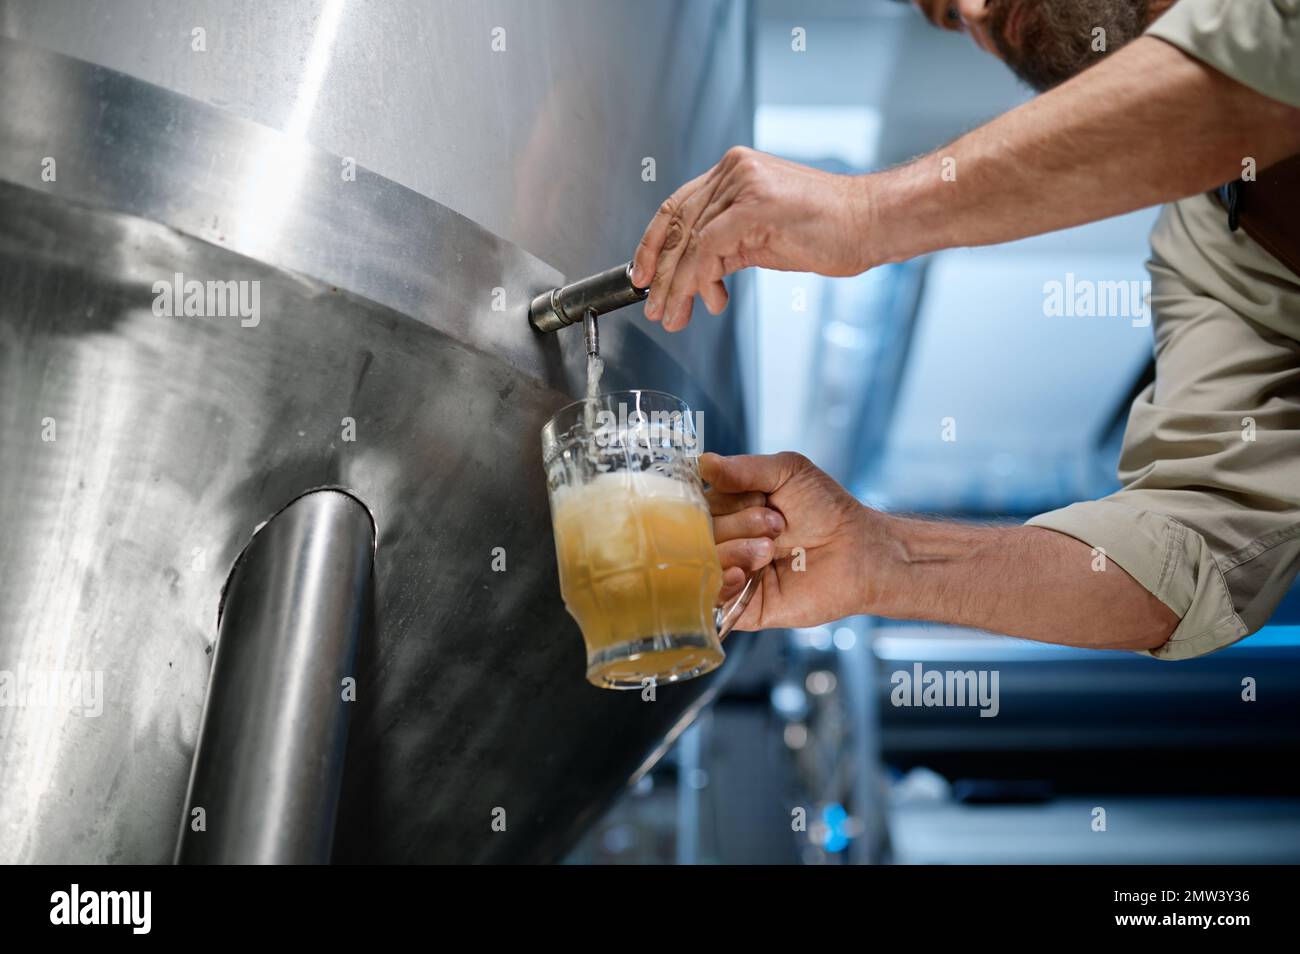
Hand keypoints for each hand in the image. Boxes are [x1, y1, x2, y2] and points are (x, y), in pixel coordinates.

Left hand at [631, 147, 873, 331]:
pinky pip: (708, 250)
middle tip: (654, 307)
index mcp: (734, 170)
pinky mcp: (753, 206)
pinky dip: (699, 281)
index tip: (642, 276)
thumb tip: (697, 276)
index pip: (678, 206)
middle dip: (660, 273)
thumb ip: (727, 247)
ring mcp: (743, 184)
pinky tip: (708, 302)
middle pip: (677, 224)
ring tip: (674, 315)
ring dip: (677, 286)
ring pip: (689, 241)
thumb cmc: (830, 230)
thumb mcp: (764, 239)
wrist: (872, 222)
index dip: (653, 244)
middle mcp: (734, 170)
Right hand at [702, 451, 875, 630]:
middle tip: (776, 525)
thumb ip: (744, 468)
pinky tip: (743, 575)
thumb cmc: (826, 508)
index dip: (723, 501)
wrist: (858, 550)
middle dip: (737, 525)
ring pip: (702, 565)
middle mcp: (725, 542)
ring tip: (771, 550)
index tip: (757, 497)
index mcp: (729, 510)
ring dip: (735, 551)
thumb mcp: (788, 471)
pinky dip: (722, 584)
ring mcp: (731, 574)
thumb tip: (703, 462)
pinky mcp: (743, 607)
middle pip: (698, 535)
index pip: (697, 505)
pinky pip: (712, 600)